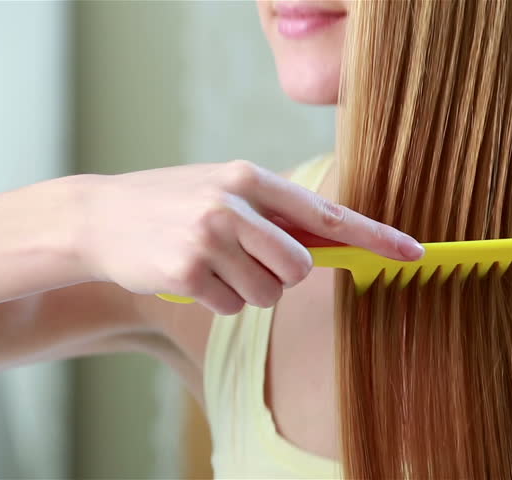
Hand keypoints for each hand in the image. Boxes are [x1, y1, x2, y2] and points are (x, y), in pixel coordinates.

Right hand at [78, 160, 422, 313]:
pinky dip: (215, 300)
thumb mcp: (222, 189)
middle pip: (300, 267)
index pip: (327, 213)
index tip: (414, 253)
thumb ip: (273, 212)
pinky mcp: (188, 271)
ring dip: (244, 289)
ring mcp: (210, 237)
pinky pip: (231, 307)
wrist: (97, 216)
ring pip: (268, 293)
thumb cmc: (172, 203)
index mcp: (250, 177)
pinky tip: (188, 275)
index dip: (375, 237)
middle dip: (281, 275)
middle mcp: (234, 204)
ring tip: (209, 262)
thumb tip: (332, 242)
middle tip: (245, 260)